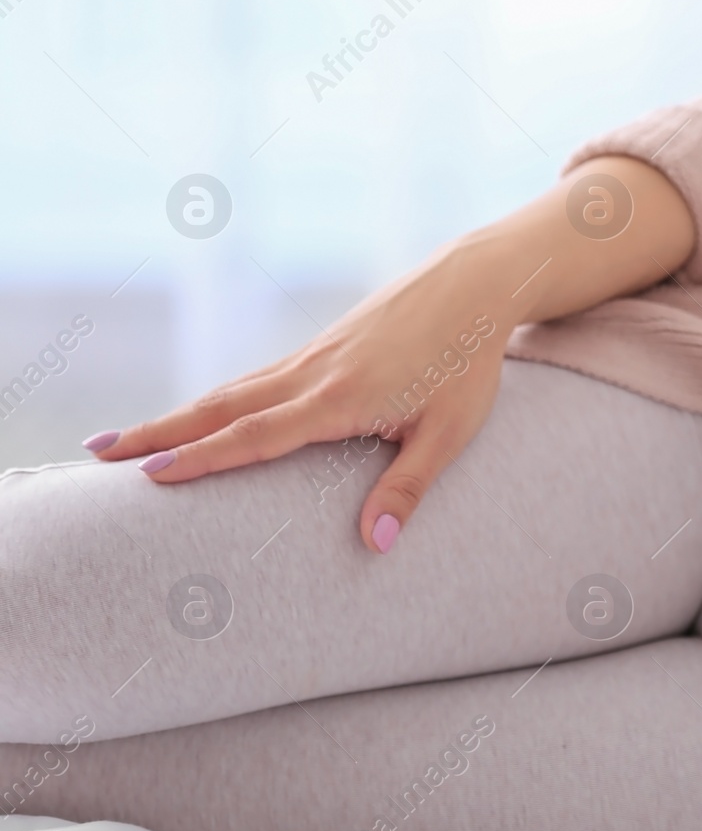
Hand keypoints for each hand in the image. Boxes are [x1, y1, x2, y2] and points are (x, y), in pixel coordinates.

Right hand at [82, 156, 695, 551]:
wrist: (473, 286)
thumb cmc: (467, 365)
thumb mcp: (450, 432)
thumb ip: (409, 487)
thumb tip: (376, 544)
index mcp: (341, 400)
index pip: (258, 436)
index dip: (204, 459)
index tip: (150, 476)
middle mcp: (313, 375)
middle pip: (222, 408)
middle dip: (159, 433)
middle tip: (98, 453)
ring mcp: (312, 357)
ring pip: (232, 390)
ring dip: (177, 415)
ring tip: (127, 438)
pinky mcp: (320, 348)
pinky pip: (256, 379)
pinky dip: (216, 399)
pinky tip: (199, 415)